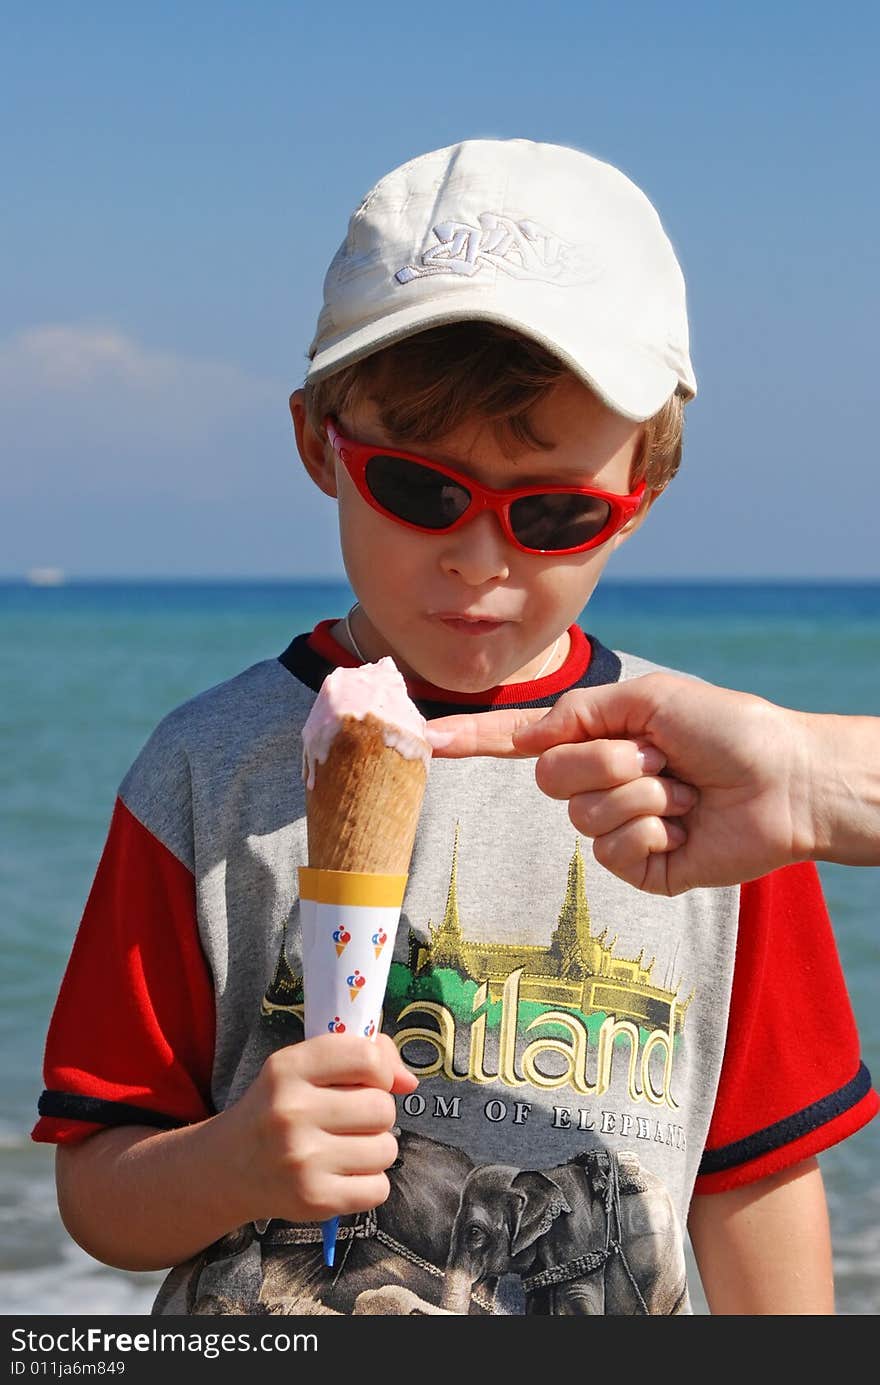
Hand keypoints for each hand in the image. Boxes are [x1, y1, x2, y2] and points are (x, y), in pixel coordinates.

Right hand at [225, 1033, 417, 1222]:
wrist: (228, 1166)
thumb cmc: (277, 1108)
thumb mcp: (303, 1067)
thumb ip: (360, 1057)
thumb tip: (409, 1082)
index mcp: (288, 1068)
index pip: (367, 1057)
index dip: (380, 1070)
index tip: (366, 1081)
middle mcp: (292, 1112)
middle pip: (383, 1107)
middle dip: (375, 1114)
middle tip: (348, 1121)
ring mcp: (302, 1160)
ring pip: (387, 1149)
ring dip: (375, 1149)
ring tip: (344, 1148)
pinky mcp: (313, 1200)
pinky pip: (379, 1189)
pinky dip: (369, 1183)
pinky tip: (342, 1174)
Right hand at [426, 673, 816, 894]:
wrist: (785, 780)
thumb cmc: (728, 728)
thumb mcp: (649, 698)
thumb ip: (582, 710)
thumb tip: (532, 733)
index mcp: (597, 738)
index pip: (520, 742)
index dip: (472, 740)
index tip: (424, 739)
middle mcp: (599, 783)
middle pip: (551, 778)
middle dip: (610, 760)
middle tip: (662, 757)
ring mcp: (617, 829)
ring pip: (586, 815)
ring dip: (644, 793)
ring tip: (685, 791)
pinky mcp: (640, 869)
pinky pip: (616, 851)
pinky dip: (656, 829)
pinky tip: (688, 825)